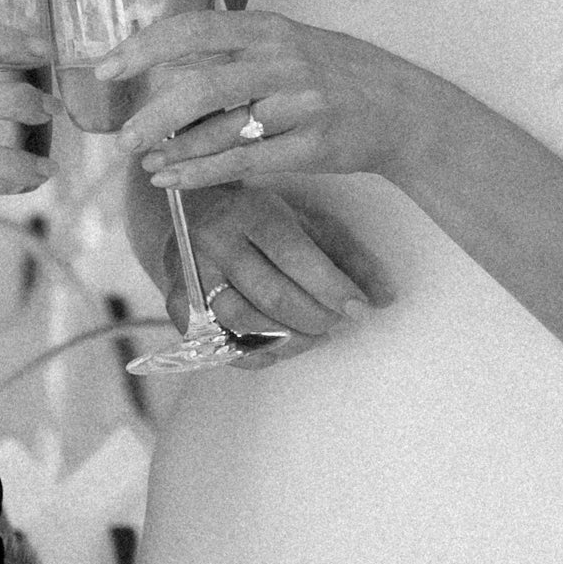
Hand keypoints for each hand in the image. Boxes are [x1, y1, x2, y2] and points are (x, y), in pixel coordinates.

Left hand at [106, 7, 420, 196]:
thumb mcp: (289, 45)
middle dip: (152, 114)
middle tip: (120, 136)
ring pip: (220, 130)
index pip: (194, 29)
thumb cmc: (337, 75)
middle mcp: (283, 61)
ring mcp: (300, 104)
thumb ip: (234, 52)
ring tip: (144, 160)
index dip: (145, 47)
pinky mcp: (311, 146)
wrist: (405, 110)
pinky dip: (201, 173)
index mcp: (270, 29)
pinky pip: (245, 162)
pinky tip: (173, 178)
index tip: (107, 67)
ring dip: (173, 149)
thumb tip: (165, 67)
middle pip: (201, 86)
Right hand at [129, 168, 390, 345]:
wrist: (193, 210)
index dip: (331, 288)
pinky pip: (219, 342)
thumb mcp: (306, 222)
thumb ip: (347, 257)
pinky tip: (281, 345)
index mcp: (250, 210)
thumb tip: (385, 298)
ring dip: (287, 338)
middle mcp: (214, 239)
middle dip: (314, 318)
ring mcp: (190, 272)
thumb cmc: (262, 218)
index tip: (360, 309)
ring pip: (243, 322)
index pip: (295, 255)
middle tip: (335, 323)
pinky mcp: (177, 302)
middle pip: (271, 295)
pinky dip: (257, 353)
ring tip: (312, 334)